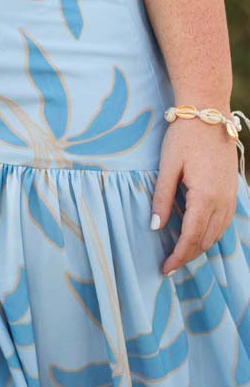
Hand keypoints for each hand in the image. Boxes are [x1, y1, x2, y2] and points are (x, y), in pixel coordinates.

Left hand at [154, 115, 240, 274]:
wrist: (208, 117)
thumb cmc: (183, 139)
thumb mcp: (167, 167)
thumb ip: (161, 198)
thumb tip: (154, 226)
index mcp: (205, 197)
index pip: (190, 237)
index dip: (177, 256)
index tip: (164, 269)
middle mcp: (222, 202)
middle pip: (205, 240)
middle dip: (187, 256)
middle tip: (168, 267)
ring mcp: (230, 198)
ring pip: (217, 234)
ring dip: (199, 247)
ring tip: (179, 255)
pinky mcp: (232, 192)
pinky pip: (223, 223)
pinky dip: (210, 235)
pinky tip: (196, 236)